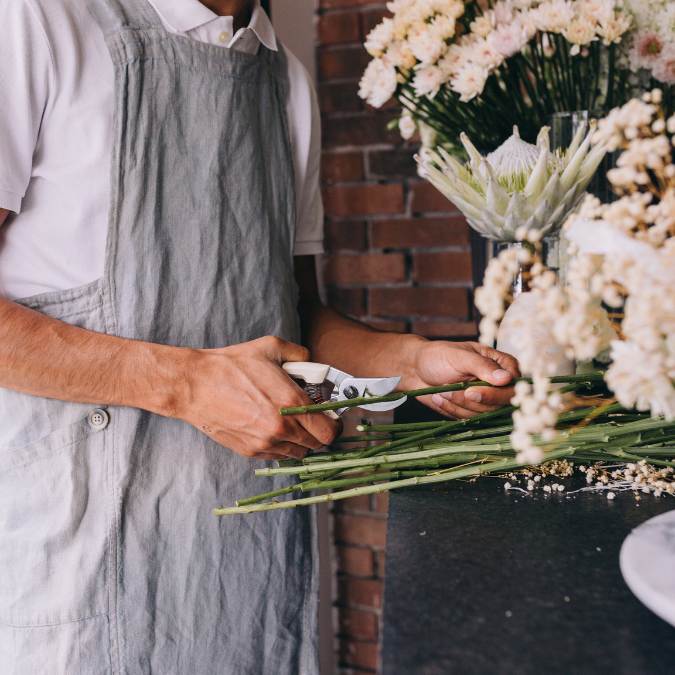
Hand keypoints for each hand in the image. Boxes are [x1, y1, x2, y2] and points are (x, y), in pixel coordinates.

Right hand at [173, 336, 338, 459]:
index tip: (331, 418)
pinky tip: (274, 428)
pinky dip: (282, 445)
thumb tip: (313, 364)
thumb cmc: (231, 365)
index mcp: (291, 401)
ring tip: (292, 422)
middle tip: (312, 418)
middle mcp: (281, 426)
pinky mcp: (251, 451)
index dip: (334, 424)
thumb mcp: (270, 347)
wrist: (195, 385)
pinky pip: (279, 455)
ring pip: (299, 453)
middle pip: (318, 445)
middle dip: (319, 431)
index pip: (329, 430)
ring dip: (301, 440)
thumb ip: (300, 355)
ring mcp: (265, 442)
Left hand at [400, 340, 519, 418]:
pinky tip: (440, 397)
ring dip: (458, 403)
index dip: (495, 393)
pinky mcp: (473, 411)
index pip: (513, 385)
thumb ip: (482, 366)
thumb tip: (506, 378)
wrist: (416, 369)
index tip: (471, 391)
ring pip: (484, 413)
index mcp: (503, 364)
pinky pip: (469, 419)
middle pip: (501, 404)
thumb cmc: (438, 356)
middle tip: (452, 391)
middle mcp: (499, 383)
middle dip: (473, 401)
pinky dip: (452, 409)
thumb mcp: (459, 356)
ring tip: (442, 388)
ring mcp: (487, 399)